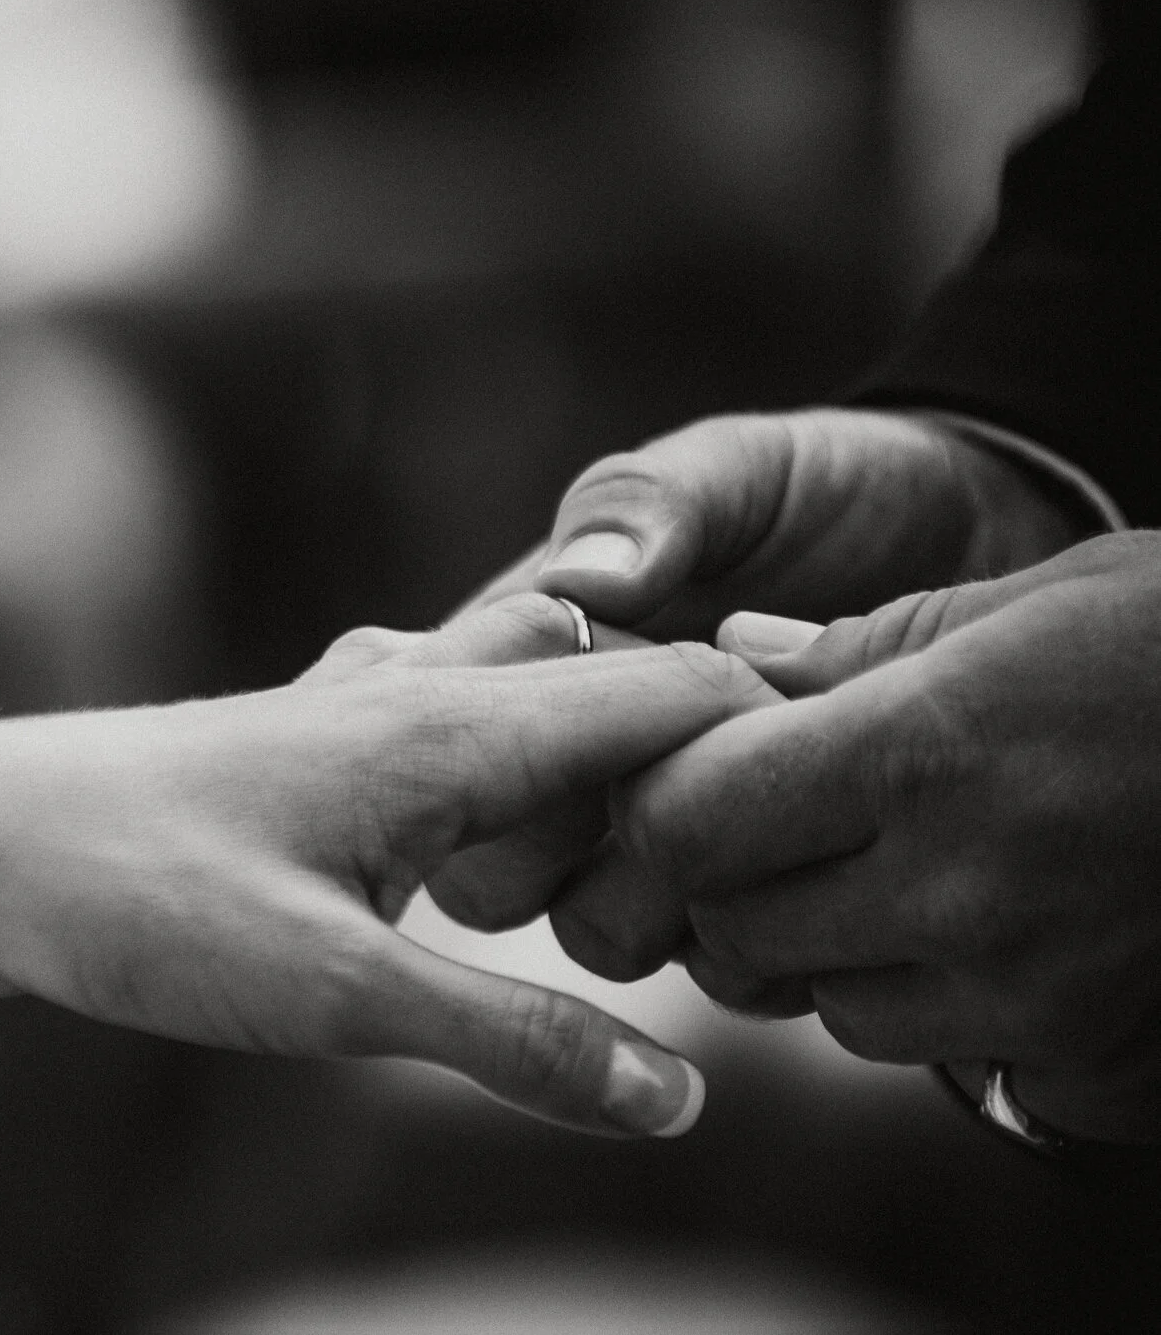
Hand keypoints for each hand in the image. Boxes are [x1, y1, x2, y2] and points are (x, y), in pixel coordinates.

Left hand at [0, 594, 773, 1137]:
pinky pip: (451, 728)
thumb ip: (512, 1038)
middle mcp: (416, 694)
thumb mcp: (335, 993)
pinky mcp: (307, 754)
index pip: (672, 688)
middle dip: (703, 747)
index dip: (778, 740)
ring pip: (527, 695)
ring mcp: (355, 713)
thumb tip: (680, 1097)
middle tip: (770, 848)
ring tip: (664, 846)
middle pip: (613, 679)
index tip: (849, 814)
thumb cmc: (136, 900)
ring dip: (601, 756)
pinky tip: (497, 830)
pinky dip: (512, 769)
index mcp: (453, 727)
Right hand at [434, 409, 1085, 935]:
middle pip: (492, 871)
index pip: (465, 744)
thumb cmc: (832, 488)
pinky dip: (756, 943)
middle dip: (594, 840)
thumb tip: (589, 585)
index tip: (670, 682)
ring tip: (770, 820)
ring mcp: (649, 846)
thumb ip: (651, 506)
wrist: (973, 538)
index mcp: (523, 663)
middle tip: (714, 765)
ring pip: (588, 933)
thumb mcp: (739, 469)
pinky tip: (820, 876)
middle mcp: (560, 771)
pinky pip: (707, 970)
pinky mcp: (743, 901)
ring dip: (673, 900)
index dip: (548, 736)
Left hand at [560, 533, 1160, 1142]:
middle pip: (735, 931)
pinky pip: (954, 1061)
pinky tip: (1002, 931)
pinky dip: (947, 1010)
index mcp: (923, 751)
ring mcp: (1033, 991)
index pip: (686, 823)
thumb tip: (725, 658)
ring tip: (911, 868)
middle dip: (732, 884)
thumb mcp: (1016, 604)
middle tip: (786, 828)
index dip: (663, 806)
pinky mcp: (1095, 1060)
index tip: (689, 776)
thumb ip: (850, 648)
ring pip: (833, 1009)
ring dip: (835, 954)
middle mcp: (964, 888)